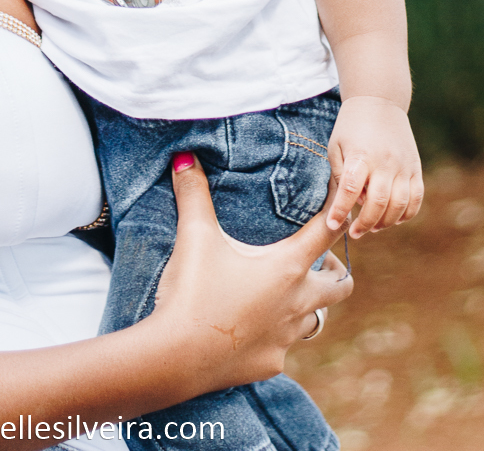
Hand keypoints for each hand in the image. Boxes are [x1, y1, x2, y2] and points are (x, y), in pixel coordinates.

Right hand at [143, 155, 352, 401]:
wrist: (177, 357)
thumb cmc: (193, 291)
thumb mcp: (194, 236)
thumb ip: (193, 194)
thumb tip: (184, 156)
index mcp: (287, 267)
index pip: (326, 233)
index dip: (337, 212)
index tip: (343, 201)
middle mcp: (297, 303)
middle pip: (340, 286)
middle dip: (335, 271)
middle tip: (317, 260)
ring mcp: (287, 338)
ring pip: (314, 319)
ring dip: (306, 304)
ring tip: (284, 293)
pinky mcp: (272, 363)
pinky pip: (284, 346)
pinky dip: (275, 334)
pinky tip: (251, 327)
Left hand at [326, 95, 423, 237]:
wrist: (379, 101)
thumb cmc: (351, 126)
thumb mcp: (336, 145)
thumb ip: (340, 174)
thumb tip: (351, 202)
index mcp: (361, 155)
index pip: (350, 190)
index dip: (340, 210)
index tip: (332, 224)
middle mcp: (385, 162)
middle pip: (378, 203)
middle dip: (364, 223)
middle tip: (355, 233)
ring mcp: (403, 166)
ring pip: (399, 205)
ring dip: (386, 222)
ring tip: (372, 227)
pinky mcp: (415, 168)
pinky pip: (416, 199)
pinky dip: (406, 214)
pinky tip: (393, 219)